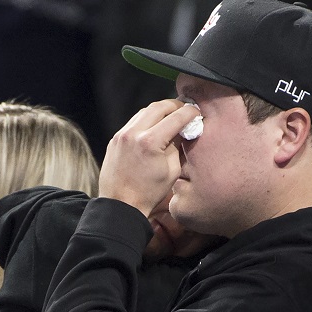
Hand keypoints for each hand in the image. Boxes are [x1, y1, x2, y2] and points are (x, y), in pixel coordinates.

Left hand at [99, 99, 199, 216]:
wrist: (121, 205)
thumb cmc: (148, 193)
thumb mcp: (172, 171)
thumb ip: (178, 146)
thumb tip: (184, 130)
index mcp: (150, 142)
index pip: (176, 117)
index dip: (191, 112)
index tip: (197, 113)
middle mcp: (133, 134)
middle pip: (159, 106)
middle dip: (175, 106)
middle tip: (184, 112)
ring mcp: (121, 135)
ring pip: (144, 111)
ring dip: (159, 112)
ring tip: (170, 119)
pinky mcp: (115, 140)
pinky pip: (133, 122)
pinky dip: (146, 121)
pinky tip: (153, 129)